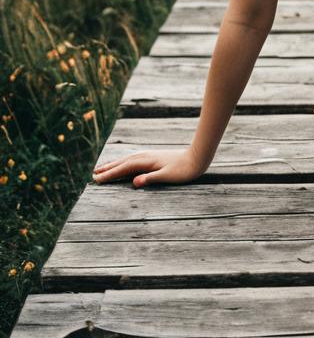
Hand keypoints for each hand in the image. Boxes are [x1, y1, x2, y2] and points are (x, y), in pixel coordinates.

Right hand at [92, 148, 206, 187]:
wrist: (197, 157)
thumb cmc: (184, 170)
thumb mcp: (167, 176)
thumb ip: (151, 178)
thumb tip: (134, 182)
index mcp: (146, 161)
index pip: (123, 168)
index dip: (110, 174)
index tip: (96, 179)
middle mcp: (145, 156)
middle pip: (122, 163)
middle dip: (108, 169)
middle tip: (93, 175)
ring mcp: (149, 155)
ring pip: (127, 160)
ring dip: (114, 164)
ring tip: (102, 169)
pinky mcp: (153, 157)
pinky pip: (133, 159)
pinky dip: (124, 162)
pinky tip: (123, 164)